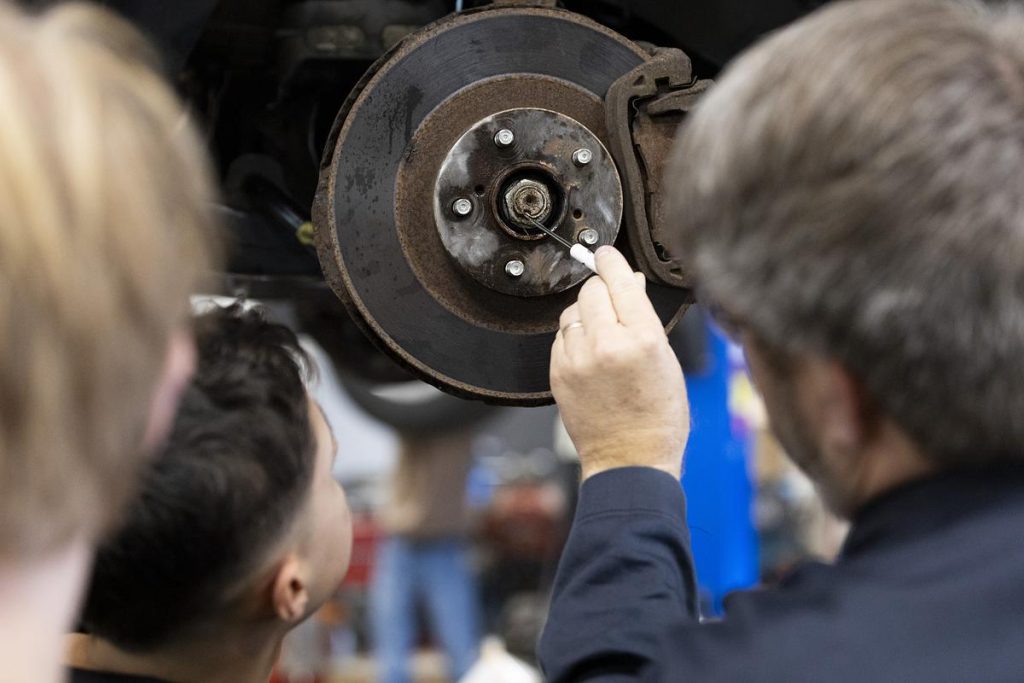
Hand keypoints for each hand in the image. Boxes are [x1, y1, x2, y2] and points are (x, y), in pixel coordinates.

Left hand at [551, 247, 689, 480]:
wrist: (630, 459)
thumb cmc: (658, 415)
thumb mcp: (666, 360)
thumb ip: (644, 318)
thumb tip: (627, 283)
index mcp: (641, 339)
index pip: (619, 281)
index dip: (611, 261)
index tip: (605, 252)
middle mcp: (605, 345)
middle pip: (591, 290)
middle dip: (601, 288)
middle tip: (611, 297)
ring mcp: (577, 360)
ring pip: (572, 311)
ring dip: (586, 313)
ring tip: (603, 332)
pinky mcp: (558, 374)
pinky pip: (561, 337)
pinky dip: (573, 336)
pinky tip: (590, 353)